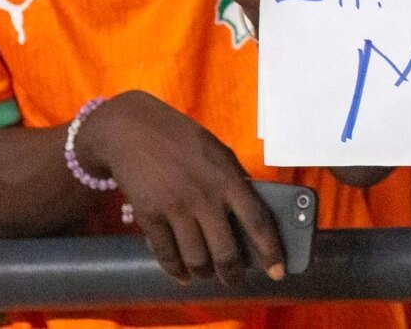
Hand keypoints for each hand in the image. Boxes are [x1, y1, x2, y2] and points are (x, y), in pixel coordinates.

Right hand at [74, 90, 284, 286]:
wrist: (132, 130)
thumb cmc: (181, 138)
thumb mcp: (217, 151)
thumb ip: (235, 179)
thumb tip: (252, 210)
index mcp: (227, 178)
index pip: (257, 220)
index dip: (271, 250)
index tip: (278, 270)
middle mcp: (204, 196)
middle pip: (226, 251)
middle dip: (233, 274)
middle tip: (235, 280)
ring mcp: (175, 208)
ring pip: (196, 259)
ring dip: (205, 273)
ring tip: (208, 274)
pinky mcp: (148, 216)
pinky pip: (166, 254)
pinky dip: (176, 271)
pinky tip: (182, 275)